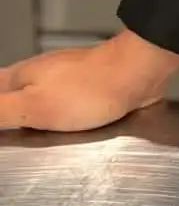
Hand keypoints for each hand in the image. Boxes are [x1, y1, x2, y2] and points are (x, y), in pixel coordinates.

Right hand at [0, 31, 178, 133]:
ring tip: (24, 132)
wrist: (138, 73)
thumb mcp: (29, 106)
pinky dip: (55, 115)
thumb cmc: (85, 90)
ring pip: (37, 95)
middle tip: (11, 129)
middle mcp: (41, 73)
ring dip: (28, 112)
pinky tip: (58, 127)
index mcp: (20, 76)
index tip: (4, 122)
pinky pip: (64, 102)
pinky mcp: (90, 86)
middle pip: (10, 91)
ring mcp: (67, 77)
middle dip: (7, 108)